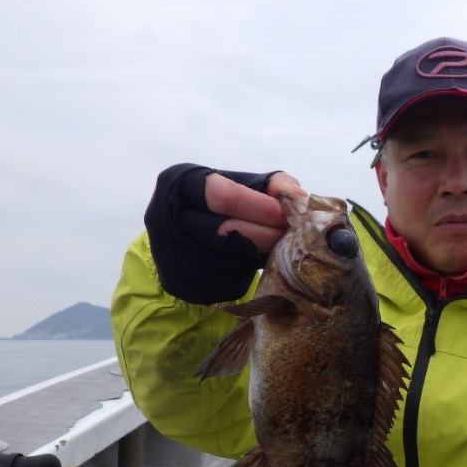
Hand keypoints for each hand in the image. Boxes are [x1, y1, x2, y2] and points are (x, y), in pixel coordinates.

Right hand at [144, 164, 305, 303]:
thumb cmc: (222, 206)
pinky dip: (247, 275)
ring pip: (231, 261)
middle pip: (227, 232)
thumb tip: (298, 197)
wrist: (185, 240)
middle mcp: (167, 217)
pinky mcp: (184, 283)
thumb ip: (273, 185)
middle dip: (266, 235)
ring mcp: (172, 254)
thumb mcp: (243, 185)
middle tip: (289, 236)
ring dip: (259, 256)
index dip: (260, 207)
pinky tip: (250, 264)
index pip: (223, 195)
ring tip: (273, 248)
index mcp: (180, 183)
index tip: (286, 216)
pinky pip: (229, 284)